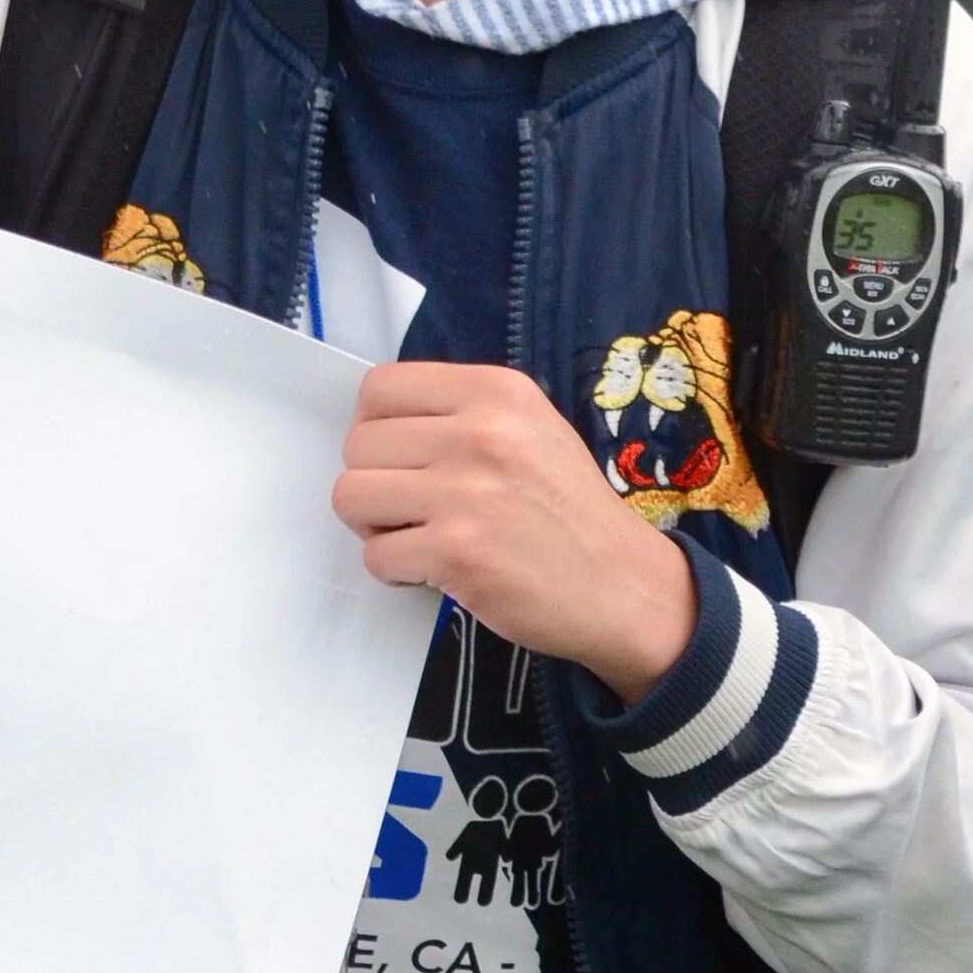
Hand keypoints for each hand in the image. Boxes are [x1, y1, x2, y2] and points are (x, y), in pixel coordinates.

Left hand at [334, 362, 699, 705]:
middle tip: (411, 508)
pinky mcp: (455, 551)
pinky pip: (375, 554)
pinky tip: (432, 570)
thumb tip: (381, 425)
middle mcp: (479, 432)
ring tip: (415, 536)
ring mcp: (465, 491)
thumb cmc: (570, 510)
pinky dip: (394, 569)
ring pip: (351, 495)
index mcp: (496, 392)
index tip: (397, 458)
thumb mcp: (531, 429)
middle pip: (358, 445)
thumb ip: (462, 415)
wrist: (622, 585)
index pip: (379, 387)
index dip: (374, 427)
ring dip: (374, 525)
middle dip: (374, 482)